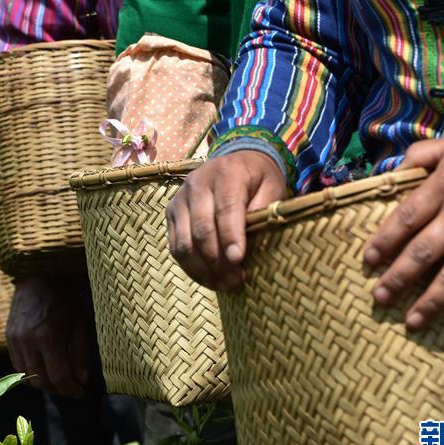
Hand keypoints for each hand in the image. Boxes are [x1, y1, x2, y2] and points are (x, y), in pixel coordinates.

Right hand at [6, 276, 91, 397]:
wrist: (39, 276)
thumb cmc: (65, 299)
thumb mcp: (81, 323)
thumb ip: (81, 353)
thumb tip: (82, 380)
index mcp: (48, 337)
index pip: (58, 377)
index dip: (71, 390)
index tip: (80, 392)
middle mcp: (27, 341)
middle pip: (41, 381)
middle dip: (57, 389)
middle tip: (70, 387)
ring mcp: (14, 340)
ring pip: (26, 376)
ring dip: (43, 383)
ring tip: (57, 379)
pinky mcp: (8, 337)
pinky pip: (17, 365)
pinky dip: (30, 372)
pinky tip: (43, 367)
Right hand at [166, 150, 286, 289]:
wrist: (235, 160)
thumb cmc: (258, 181)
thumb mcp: (272, 188)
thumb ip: (264, 211)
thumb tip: (253, 243)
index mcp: (226, 173)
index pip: (225, 208)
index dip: (230, 236)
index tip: (238, 260)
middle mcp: (197, 183)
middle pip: (201, 229)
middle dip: (218, 260)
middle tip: (235, 280)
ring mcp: (180, 199)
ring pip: (184, 242)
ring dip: (202, 269)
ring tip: (224, 284)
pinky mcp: (171, 213)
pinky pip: (175, 246)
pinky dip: (190, 267)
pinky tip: (209, 279)